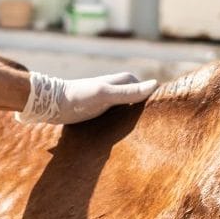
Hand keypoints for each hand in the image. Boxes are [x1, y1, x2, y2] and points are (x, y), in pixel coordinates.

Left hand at [20, 71, 157, 124]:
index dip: (156, 101)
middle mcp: (119, 88)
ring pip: (130, 110)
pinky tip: (126, 138)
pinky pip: (119, 118)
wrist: (52, 104)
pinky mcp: (102, 111)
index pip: (148, 90)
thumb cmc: (78, 97)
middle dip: (148, 112)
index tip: (167, 116)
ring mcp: (110, 100)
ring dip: (136, 120)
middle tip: (157, 131)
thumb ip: (128, 92)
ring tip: (144, 136)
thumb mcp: (105, 95)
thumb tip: (155, 85)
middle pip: (141, 101)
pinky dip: (124, 125)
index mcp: (124, 80)